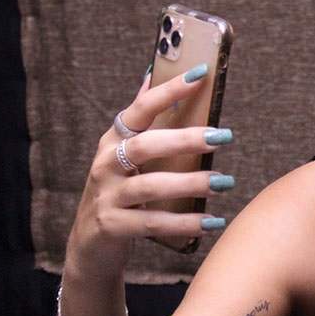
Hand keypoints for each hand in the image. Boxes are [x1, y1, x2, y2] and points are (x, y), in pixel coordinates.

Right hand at [64, 64, 234, 281]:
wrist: (90, 243)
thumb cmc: (118, 190)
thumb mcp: (124, 153)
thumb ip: (141, 117)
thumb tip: (152, 71)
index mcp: (113, 140)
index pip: (141, 108)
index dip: (168, 90)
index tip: (201, 75)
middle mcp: (106, 164)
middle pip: (146, 146)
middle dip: (186, 139)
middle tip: (224, 136)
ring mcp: (107, 196)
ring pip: (151, 186)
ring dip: (191, 184)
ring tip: (224, 182)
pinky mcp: (112, 226)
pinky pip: (152, 223)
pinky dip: (184, 223)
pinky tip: (212, 222)